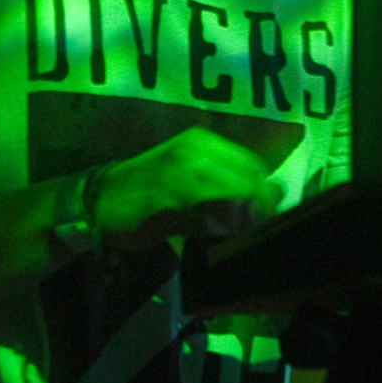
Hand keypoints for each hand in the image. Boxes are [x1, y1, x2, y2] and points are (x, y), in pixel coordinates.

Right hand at [92, 125, 279, 251]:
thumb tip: (280, 191)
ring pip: (230, 203)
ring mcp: (177, 178)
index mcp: (201, 142)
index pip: (254, 166)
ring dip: (237, 225)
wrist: (101, 198)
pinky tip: (208, 241)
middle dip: (255, 212)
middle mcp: (192, 153)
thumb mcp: (191, 171)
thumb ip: (232, 178)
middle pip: (247, 184)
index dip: (264, 194)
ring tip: (228, 237)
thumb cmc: (151, 186)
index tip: (260, 215)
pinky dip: (213, 234)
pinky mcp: (164, 206)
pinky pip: (204, 223)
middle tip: (248, 232)